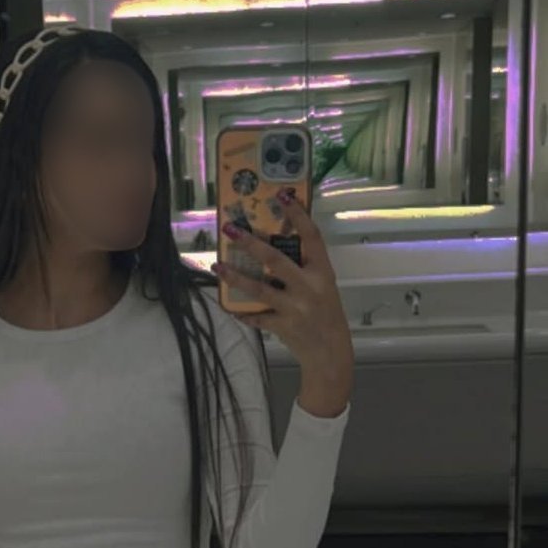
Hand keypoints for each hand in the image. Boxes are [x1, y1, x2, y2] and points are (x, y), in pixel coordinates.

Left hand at [213, 190, 353, 388]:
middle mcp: (309, 287)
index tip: (283, 195)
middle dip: (251, 243)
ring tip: (217, 265)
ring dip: (235, 277)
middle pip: (276, 260)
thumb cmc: (326, 313)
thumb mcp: (322, 286)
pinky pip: (256, 316)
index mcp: (322, 272)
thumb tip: (269, 245)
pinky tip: (229, 306)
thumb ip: (302, 268)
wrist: (330, 353)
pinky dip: (241, 311)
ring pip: (259, 288)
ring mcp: (295, 308)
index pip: (312, 237)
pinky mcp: (282, 326)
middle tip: (230, 229)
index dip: (298, 216)